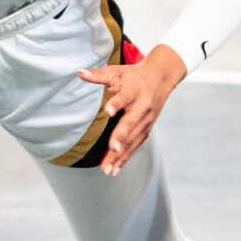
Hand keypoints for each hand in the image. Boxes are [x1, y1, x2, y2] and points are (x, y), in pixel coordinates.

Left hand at [75, 43, 186, 170]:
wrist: (161, 77)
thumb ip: (98, 75)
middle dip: (121, 137)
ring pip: (133, 139)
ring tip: (107, 168)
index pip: (125, 96)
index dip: (117, 103)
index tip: (108, 111)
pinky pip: (136, 144)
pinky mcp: (147, 128)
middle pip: (131, 123)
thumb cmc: (135, 75)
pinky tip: (115, 168)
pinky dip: (126, 157)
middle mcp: (143, 106)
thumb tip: (80, 73)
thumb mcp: (117, 71)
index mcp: (134, 90)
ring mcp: (147, 119)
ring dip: (121, 154)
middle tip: (112, 149)